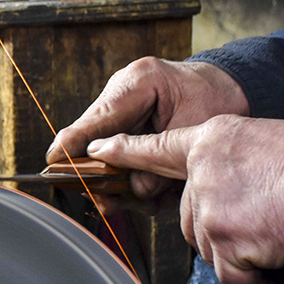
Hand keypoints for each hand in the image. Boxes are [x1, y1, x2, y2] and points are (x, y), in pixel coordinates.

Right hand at [46, 58, 249, 197]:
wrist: (228, 88)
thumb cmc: (215, 101)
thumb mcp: (193, 131)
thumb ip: (159, 162)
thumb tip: (133, 188)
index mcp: (138, 82)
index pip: (97, 118)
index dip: (73, 143)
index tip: (55, 160)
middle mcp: (122, 92)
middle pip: (92, 138)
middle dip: (100, 173)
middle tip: (108, 200)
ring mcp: (122, 107)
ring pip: (104, 152)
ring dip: (121, 179)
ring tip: (150, 193)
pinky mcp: (125, 123)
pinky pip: (117, 154)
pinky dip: (133, 174)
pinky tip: (156, 184)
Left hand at [86, 115, 283, 283]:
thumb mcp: (274, 148)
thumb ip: (240, 172)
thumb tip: (237, 210)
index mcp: (215, 139)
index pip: (162, 148)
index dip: (128, 151)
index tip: (99, 148)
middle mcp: (204, 170)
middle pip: (194, 220)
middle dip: (226, 236)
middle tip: (268, 230)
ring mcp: (210, 206)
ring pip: (214, 252)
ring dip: (248, 262)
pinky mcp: (223, 239)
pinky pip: (233, 280)